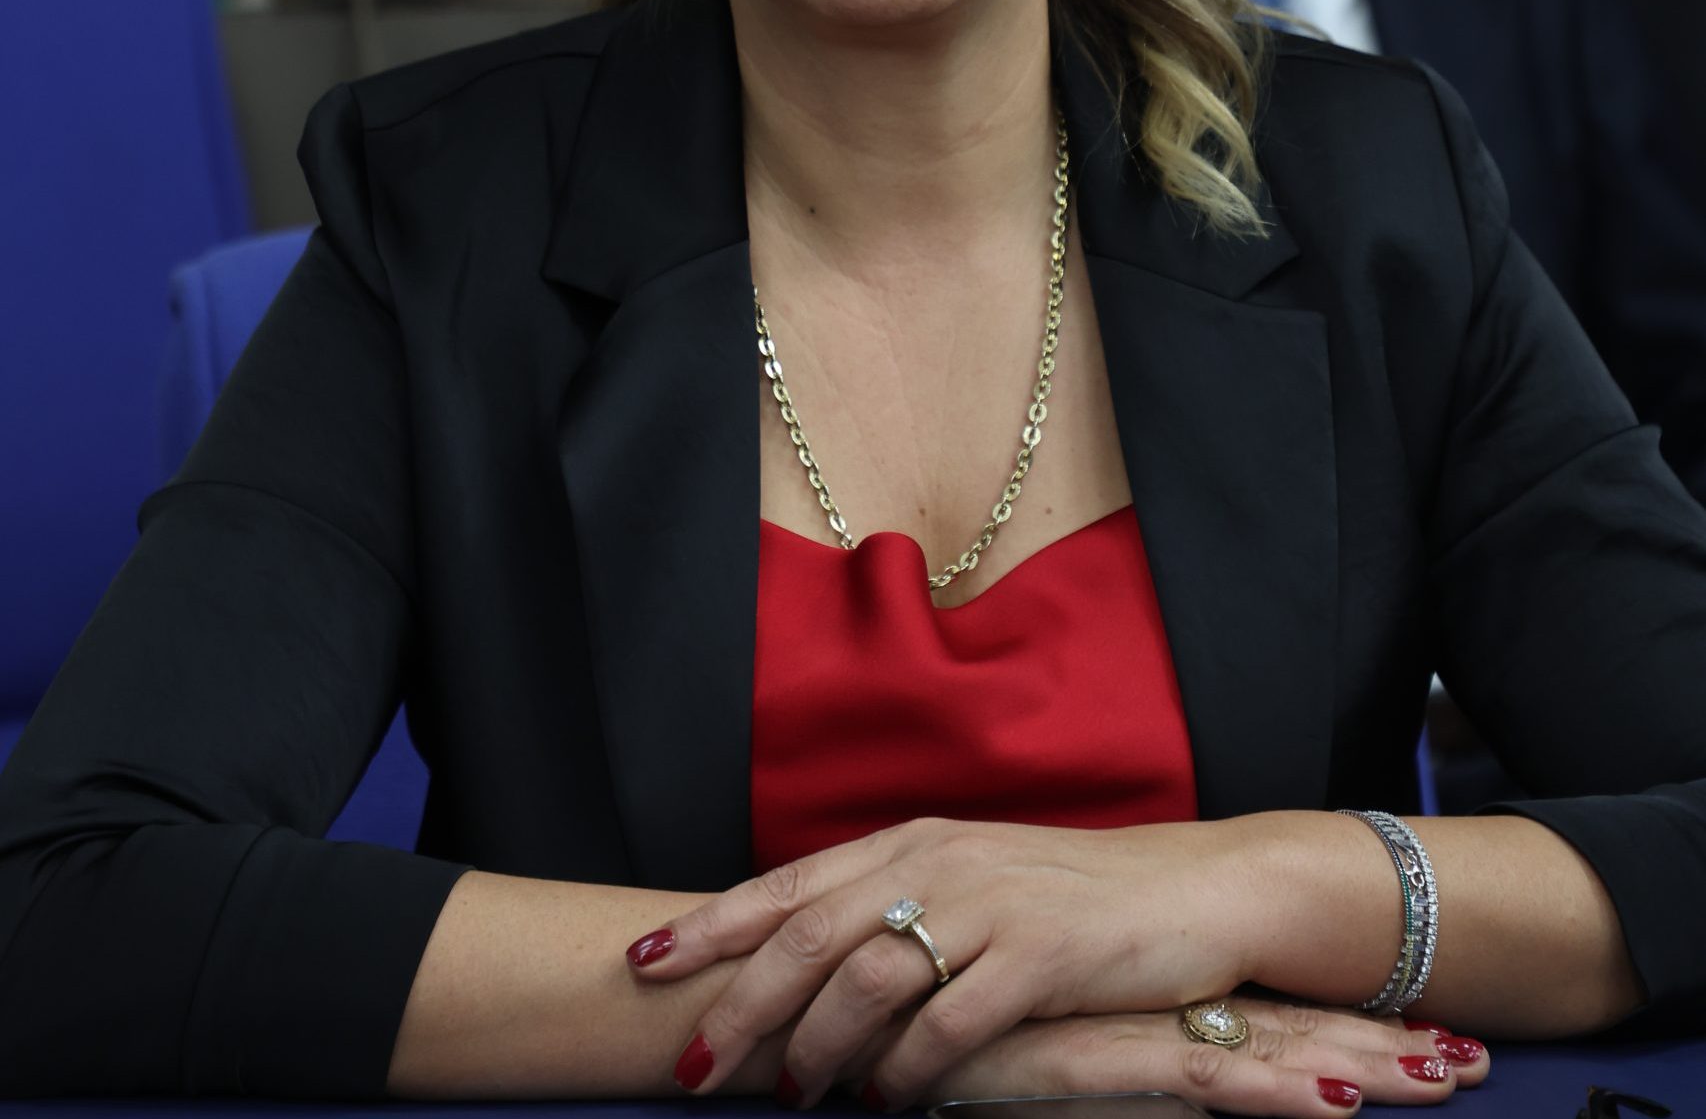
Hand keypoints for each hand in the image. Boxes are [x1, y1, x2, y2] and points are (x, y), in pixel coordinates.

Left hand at [627, 816, 1258, 1099]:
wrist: (1190, 892)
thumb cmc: (1066, 899)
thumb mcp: (968, 883)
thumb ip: (890, 907)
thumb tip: (797, 965)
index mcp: (911, 840)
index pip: (789, 883)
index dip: (712, 924)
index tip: (642, 961)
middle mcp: (939, 861)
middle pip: (808, 936)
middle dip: (738, 1006)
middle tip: (691, 1067)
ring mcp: (991, 904)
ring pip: (867, 980)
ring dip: (816, 1048)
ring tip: (791, 1095)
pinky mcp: (1041, 955)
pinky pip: (948, 1024)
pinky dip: (906, 1071)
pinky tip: (888, 1102)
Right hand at [903, 1002, 1489, 1116]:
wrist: (845, 1014)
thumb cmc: (911, 1034)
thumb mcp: (1005, 1054)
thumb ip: (1061, 1060)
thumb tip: (1132, 1071)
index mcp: (1119, 1000)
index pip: (1243, 1010)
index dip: (1329, 1023)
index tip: (1418, 1032)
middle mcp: (1124, 1006)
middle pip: (1270, 1021)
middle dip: (1371, 1040)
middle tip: (1472, 1056)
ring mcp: (1103, 1030)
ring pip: (1250, 1043)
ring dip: (1352, 1058)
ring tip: (1444, 1072)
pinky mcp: (1074, 1061)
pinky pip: (1181, 1077)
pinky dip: (1262, 1088)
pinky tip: (1332, 1102)